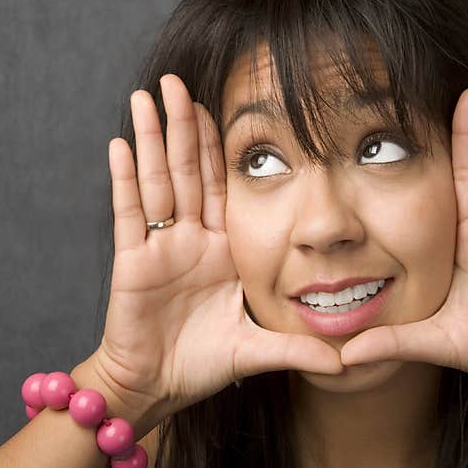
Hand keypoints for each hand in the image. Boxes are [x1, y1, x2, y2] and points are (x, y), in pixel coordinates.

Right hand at [78, 74, 342, 427]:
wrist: (155, 388)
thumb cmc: (201, 366)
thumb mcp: (256, 350)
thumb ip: (297, 349)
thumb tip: (348, 362)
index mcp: (224, 250)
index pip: (225, 186)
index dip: (223, 146)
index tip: (224, 105)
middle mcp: (192, 240)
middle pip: (189, 171)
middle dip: (185, 126)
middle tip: (179, 80)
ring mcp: (160, 246)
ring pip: (157, 180)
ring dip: (152, 138)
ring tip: (146, 96)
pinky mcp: (133, 261)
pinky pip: (128, 213)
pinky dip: (124, 179)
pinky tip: (120, 145)